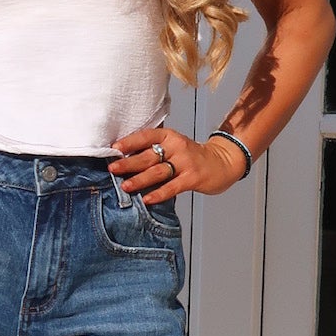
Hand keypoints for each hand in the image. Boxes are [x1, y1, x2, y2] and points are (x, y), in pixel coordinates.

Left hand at [108, 125, 247, 198]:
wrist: (222, 162)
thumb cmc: (192, 157)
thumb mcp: (174, 146)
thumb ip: (155, 150)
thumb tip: (124, 159)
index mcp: (169, 136)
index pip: (146, 136)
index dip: (129, 142)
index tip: (114, 148)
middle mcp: (177, 147)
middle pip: (149, 156)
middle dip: (128, 163)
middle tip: (113, 169)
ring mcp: (185, 163)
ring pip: (158, 171)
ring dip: (140, 179)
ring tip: (125, 186)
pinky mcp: (192, 178)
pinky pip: (172, 187)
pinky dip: (158, 193)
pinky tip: (147, 199)